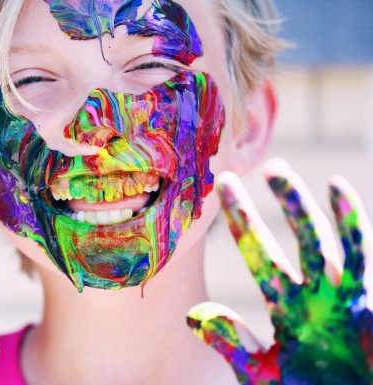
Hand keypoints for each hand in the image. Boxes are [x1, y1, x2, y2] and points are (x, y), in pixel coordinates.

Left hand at [186, 159, 372, 383]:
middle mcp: (312, 293)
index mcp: (286, 306)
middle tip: (231, 175)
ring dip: (297, 206)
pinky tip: (336, 188)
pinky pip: (359, 255)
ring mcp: (340, 294)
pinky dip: (351, 221)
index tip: (220, 190)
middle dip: (261, 210)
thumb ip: (231, 342)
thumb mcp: (262, 373)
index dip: (240, 222)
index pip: (258, 255)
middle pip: (284, 239)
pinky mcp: (365, 302)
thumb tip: (191, 315)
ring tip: (274, 171)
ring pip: (318, 239)